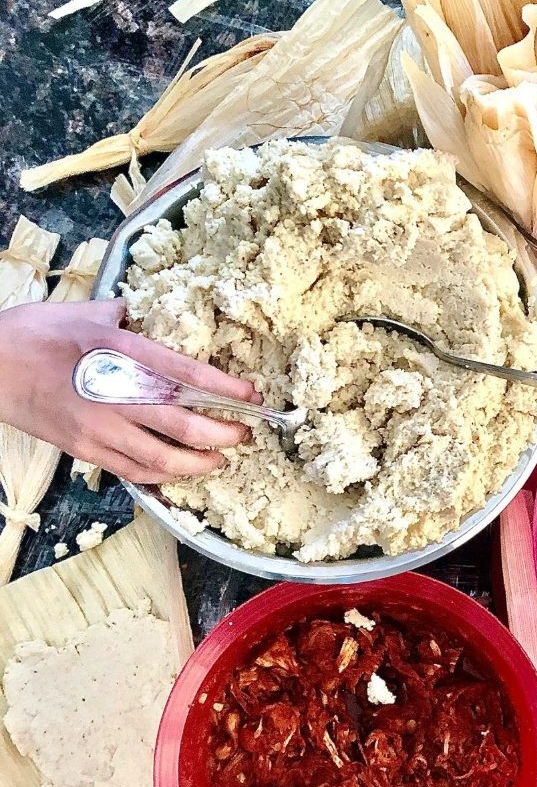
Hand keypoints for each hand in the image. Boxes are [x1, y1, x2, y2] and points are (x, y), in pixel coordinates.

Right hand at [0, 300, 259, 484]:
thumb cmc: (33, 333)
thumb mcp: (85, 311)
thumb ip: (125, 314)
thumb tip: (148, 312)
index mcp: (121, 352)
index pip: (188, 375)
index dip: (227, 391)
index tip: (252, 397)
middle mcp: (116, 394)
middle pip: (186, 426)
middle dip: (224, 434)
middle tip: (243, 433)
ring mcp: (100, 428)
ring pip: (164, 459)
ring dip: (200, 463)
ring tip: (218, 459)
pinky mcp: (86, 450)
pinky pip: (136, 471)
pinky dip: (164, 475)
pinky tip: (178, 470)